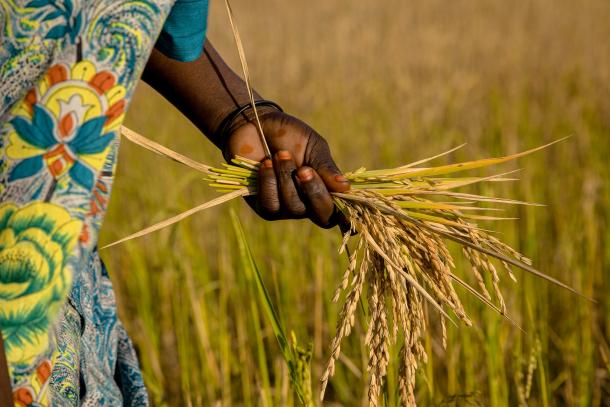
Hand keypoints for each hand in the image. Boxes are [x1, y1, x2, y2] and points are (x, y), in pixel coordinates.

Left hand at [224, 111, 349, 226]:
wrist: (256, 125)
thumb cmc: (290, 135)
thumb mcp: (314, 147)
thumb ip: (326, 168)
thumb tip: (346, 188)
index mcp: (326, 190)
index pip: (339, 213)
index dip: (345, 216)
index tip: (344, 202)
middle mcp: (308, 205)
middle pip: (320, 215)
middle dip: (313, 190)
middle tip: (304, 168)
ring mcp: (285, 209)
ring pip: (294, 208)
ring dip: (287, 179)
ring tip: (281, 154)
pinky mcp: (263, 207)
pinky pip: (271, 204)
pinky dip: (269, 182)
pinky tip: (266, 164)